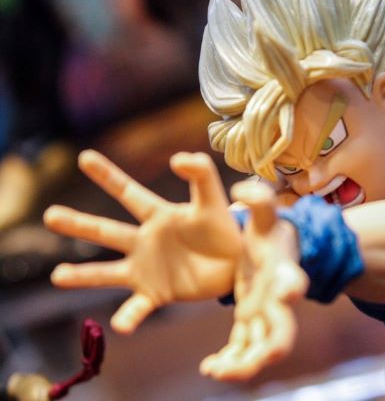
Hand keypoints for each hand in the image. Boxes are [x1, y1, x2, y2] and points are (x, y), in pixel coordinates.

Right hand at [45, 150, 243, 333]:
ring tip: (58, 276)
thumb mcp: (214, 200)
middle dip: (78, 224)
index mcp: (158, 216)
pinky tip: (120, 325)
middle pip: (106, 231)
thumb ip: (201, 174)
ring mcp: (146, 268)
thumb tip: (178, 157)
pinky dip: (128, 317)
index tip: (85, 157)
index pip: (128, 192)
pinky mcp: (156, 293)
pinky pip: (137, 307)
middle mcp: (144, 241)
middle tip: (50, 215)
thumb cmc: (223, 230)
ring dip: (84, 275)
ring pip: (108, 272)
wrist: (237, 265)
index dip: (108, 174)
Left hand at [200, 181, 307, 380]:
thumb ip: (259, 199)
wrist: (276, 252)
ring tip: (215, 370)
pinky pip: (242, 351)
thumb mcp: (266, 215)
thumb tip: (242, 189)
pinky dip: (229, 363)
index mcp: (283, 272)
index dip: (292, 289)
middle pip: (283, 332)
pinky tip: (209, 368)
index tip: (288, 292)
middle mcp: (278, 302)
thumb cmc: (272, 234)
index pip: (293, 282)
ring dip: (242, 365)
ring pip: (260, 350)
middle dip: (272, 347)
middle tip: (260, 358)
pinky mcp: (250, 325)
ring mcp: (265, 318)